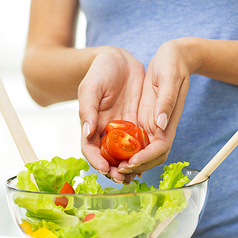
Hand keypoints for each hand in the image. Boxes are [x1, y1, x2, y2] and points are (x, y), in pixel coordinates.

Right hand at [79, 46, 144, 181]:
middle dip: (114, 170)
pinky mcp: (137, 125)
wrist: (120, 60)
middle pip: (108, 158)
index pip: (90, 149)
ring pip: (125, 155)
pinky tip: (150, 160)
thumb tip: (87, 132)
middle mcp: (106, 132)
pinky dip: (143, 154)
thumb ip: (88, 109)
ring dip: (130, 167)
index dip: (95, 161)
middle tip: (122, 177)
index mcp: (91, 125)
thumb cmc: (100, 71)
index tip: (104, 168)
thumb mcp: (91, 87)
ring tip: (136, 174)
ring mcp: (122, 130)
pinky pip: (140, 144)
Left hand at [121, 39, 194, 174]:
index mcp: (167, 120)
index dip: (145, 158)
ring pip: (139, 152)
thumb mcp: (169, 77)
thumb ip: (166, 101)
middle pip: (149, 157)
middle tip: (115, 171)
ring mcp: (150, 124)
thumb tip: (160, 125)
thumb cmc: (173, 63)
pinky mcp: (142, 119)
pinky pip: (132, 140)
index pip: (159, 148)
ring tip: (110, 168)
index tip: (130, 162)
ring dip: (127, 163)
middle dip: (134, 167)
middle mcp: (159, 127)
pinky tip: (108, 154)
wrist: (173, 55)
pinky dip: (122, 150)